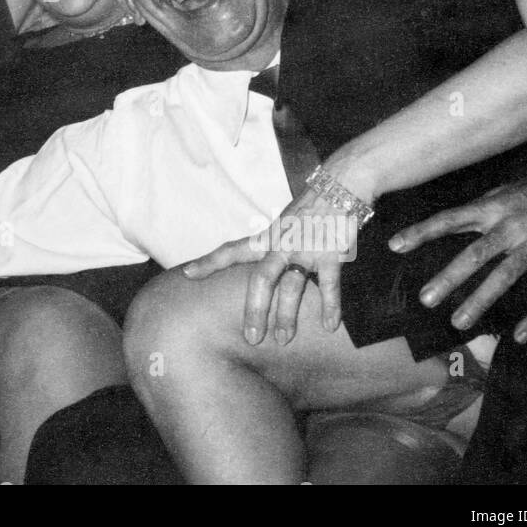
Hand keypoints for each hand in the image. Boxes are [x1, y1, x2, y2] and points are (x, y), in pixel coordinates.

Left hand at [182, 183, 359, 345]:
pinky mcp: (330, 254)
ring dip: (287, 315)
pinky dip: (330, 307)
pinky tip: (329, 325)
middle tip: (251, 337)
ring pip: (291, 287)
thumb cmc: (308, 209)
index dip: (209, 262)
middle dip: (255, 309)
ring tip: (283, 339)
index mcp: (266, 237)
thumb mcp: (281, 225)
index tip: (187, 275)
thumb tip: (254, 265)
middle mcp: (281, 245)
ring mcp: (305, 250)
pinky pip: (329, 285)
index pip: (231, 250)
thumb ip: (269, 246)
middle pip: (261, 279)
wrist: (339, 187)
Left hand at [388, 156, 526, 343]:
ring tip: (459, 321)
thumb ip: (482, 210)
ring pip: (504, 276)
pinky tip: (520, 336)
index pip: (449, 219)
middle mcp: (512, 225)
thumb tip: (451, 223)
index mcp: (493, 207)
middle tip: (426, 299)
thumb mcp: (507, 191)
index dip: (421, 232)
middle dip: (448, 278)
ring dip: (480, 301)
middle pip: (475, 254)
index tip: (395, 245)